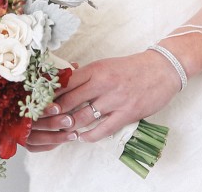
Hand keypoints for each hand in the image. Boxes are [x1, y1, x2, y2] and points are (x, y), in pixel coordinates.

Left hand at [26, 50, 180, 151]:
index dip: (50, 94)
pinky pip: (102, 129)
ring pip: (83, 117)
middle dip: (54, 112)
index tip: (39, 101)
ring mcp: (115, 100)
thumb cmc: (131, 67)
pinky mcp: (127, 113)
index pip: (65, 82)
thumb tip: (62, 84)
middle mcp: (103, 83)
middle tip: (44, 119)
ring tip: (61, 128)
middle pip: (69, 101)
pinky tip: (82, 137)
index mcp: (96, 69)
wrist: (162, 69)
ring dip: (69, 125)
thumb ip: (85, 75)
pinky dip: (89, 136)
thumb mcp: (105, 65)